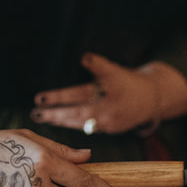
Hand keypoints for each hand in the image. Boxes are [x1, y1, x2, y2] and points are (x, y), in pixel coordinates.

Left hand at [31, 55, 186, 136]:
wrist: (151, 100)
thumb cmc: (128, 82)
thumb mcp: (114, 69)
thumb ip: (98, 64)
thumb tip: (83, 57)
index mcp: (109, 93)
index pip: (79, 94)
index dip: (59, 97)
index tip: (39, 98)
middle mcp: (108, 111)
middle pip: (76, 112)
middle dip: (54, 113)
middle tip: (35, 112)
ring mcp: (109, 123)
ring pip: (79, 123)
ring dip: (59, 120)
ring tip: (41, 117)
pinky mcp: (109, 130)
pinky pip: (86, 128)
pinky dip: (71, 125)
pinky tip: (57, 123)